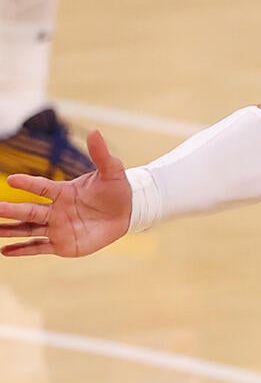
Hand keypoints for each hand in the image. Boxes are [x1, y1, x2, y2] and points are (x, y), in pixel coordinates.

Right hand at [0, 130, 133, 257]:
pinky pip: (39, 247)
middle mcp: (55, 210)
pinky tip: (5, 251)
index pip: (41, 187)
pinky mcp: (62, 244)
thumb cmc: (116, 190)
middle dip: (12, 211)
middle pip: (30, 211)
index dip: (27, 183)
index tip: (12, 180)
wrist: (127, 213)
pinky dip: (22, 250)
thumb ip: (101, 154)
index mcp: (63, 192)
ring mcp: (57, 228)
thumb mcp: (112, 171)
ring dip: (10, 230)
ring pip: (28, 229)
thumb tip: (94, 131)